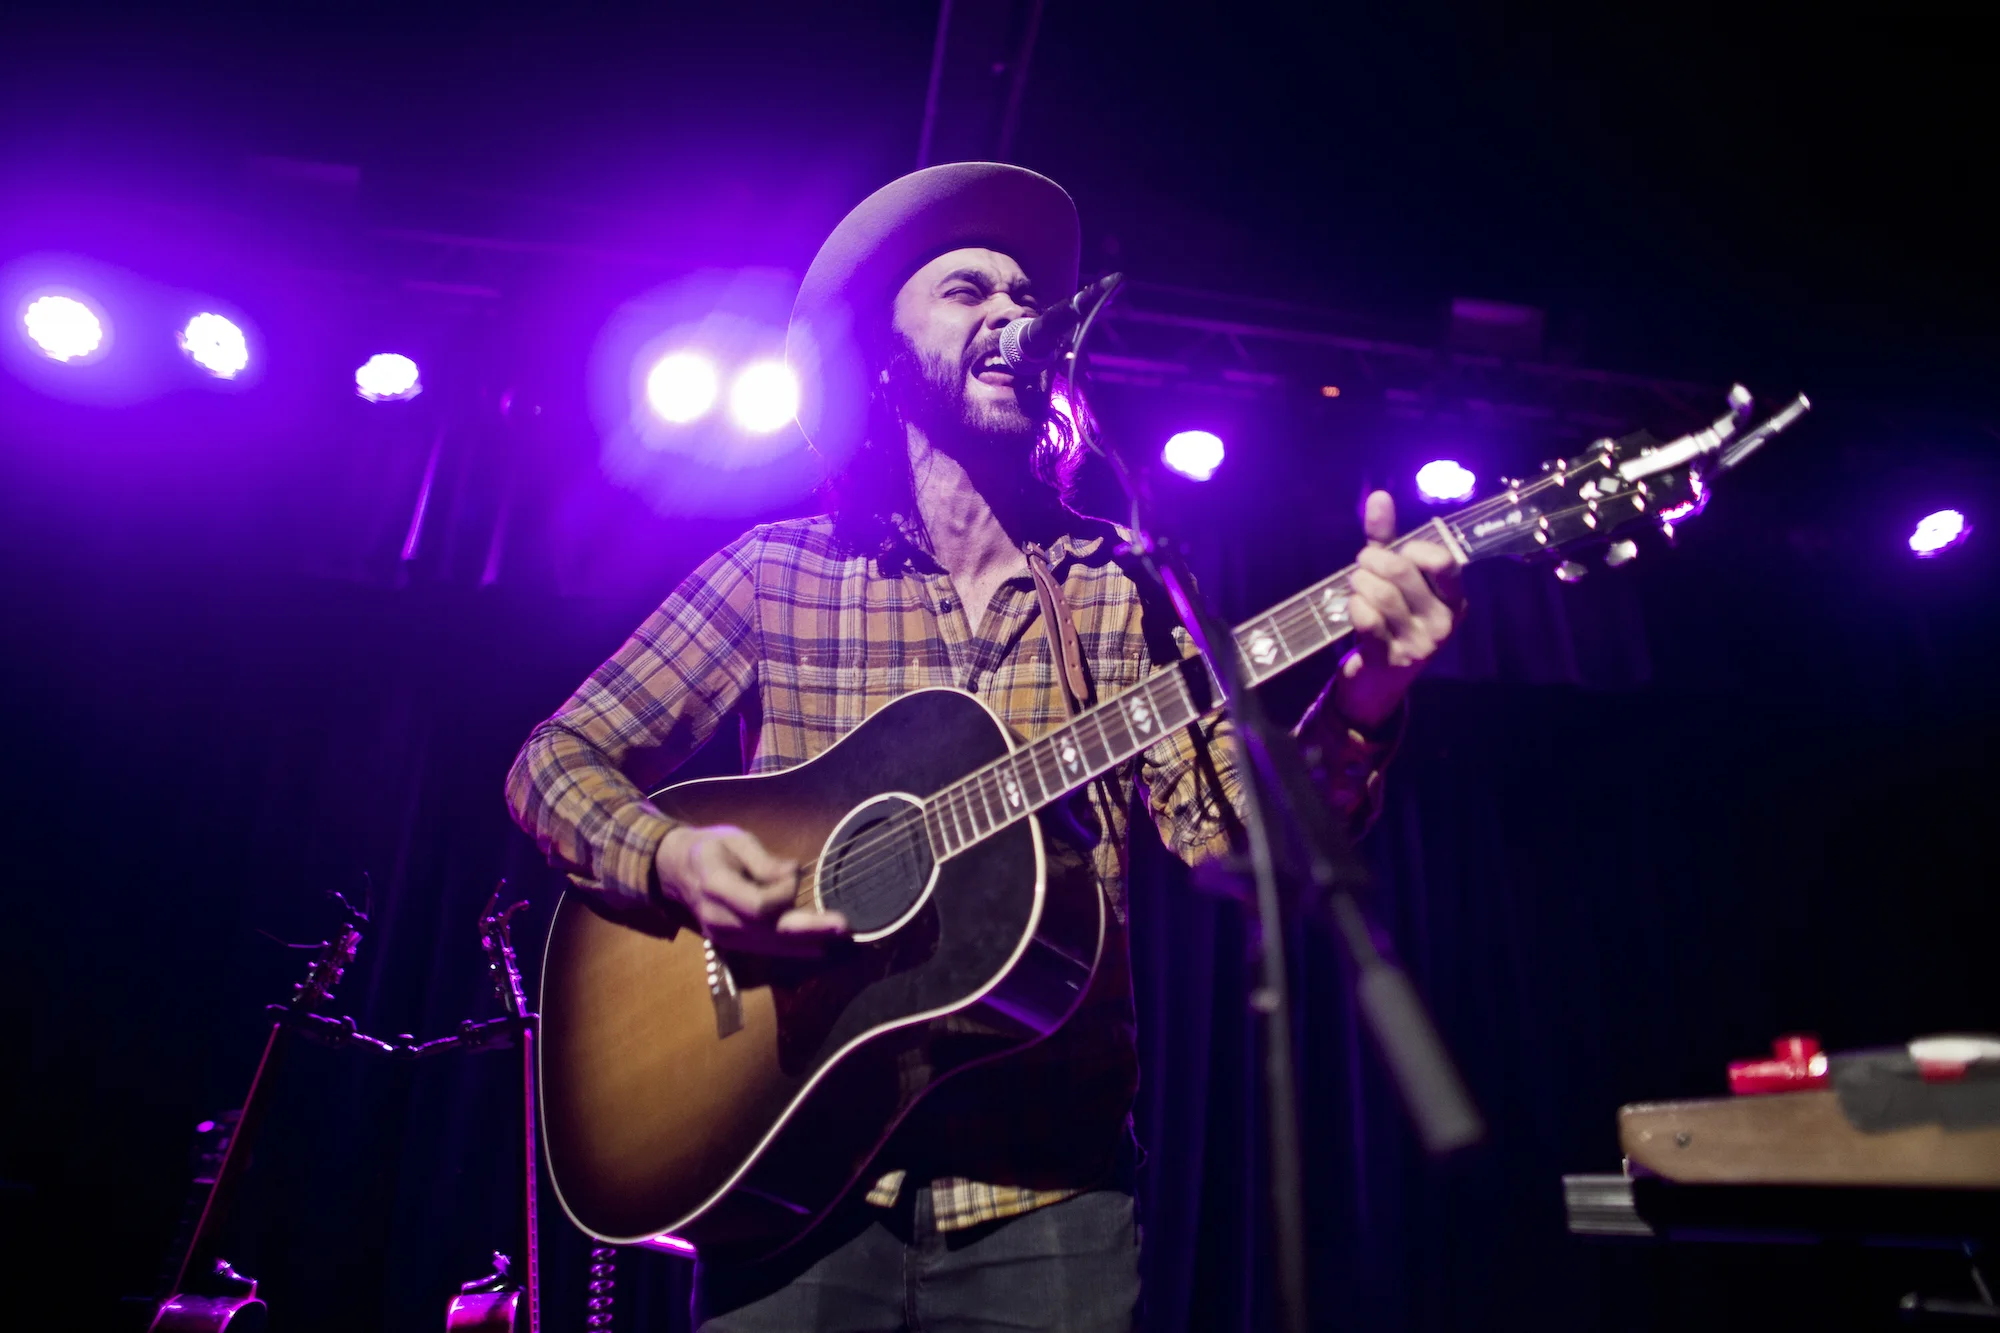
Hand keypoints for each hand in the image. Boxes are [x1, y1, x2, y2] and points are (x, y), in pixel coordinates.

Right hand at [655, 824, 847, 955]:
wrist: (676, 871)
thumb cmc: (710, 848)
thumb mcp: (734, 840)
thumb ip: (763, 861)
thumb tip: (794, 875)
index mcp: (715, 886)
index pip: (758, 905)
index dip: (783, 893)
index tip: (794, 872)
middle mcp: (718, 918)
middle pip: (769, 931)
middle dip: (808, 930)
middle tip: (843, 926)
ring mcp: (723, 936)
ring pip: (770, 946)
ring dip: (805, 943)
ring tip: (838, 938)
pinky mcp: (731, 944)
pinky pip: (765, 949)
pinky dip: (791, 948)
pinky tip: (816, 947)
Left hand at [1333, 490, 1465, 729]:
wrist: (1376, 685)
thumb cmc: (1389, 622)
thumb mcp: (1393, 581)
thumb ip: (1388, 540)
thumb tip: (1379, 495)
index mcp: (1455, 602)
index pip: (1443, 561)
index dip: (1412, 549)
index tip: (1394, 551)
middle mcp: (1444, 624)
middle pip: (1403, 573)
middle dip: (1372, 561)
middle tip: (1361, 564)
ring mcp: (1419, 645)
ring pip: (1382, 595)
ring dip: (1359, 583)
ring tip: (1355, 585)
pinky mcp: (1390, 661)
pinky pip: (1367, 620)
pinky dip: (1354, 607)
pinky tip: (1353, 608)